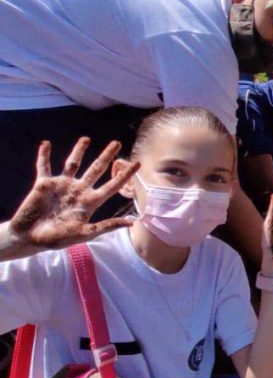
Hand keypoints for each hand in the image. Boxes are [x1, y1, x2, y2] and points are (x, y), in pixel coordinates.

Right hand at [9, 138, 138, 249]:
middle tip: (117, 143)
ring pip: (73, 164)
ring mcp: (62, 186)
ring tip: (86, 138)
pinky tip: (46, 143)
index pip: (112, 185)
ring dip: (79, 151)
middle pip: (96, 169)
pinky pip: (44, 166)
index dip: (125, 175)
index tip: (138, 163)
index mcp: (89, 202)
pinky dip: (44, 155)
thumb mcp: (84, 233)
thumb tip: (132, 223)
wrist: (30, 239)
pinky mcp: (44, 184)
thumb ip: (106, 226)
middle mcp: (78, 191)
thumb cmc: (57, 239)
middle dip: (107, 156)